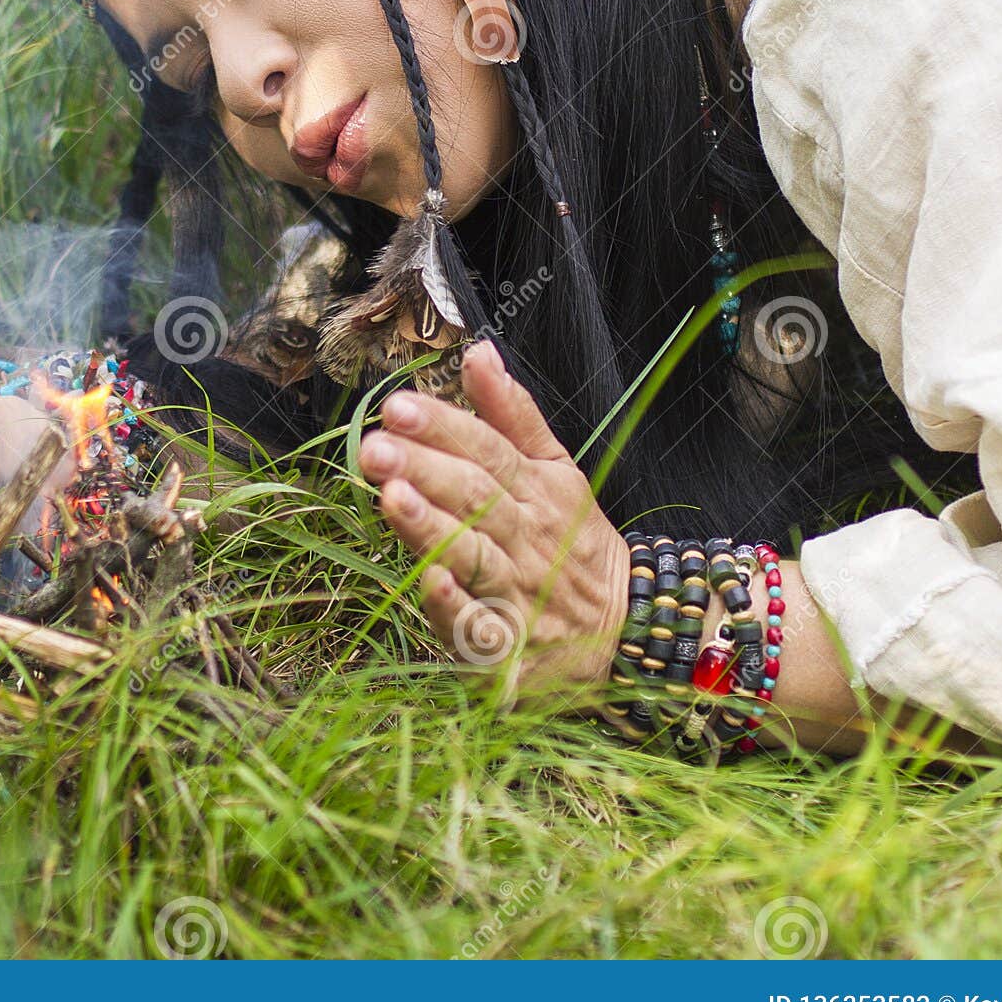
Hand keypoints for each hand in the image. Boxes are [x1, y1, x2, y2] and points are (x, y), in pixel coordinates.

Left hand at [359, 338, 628, 703]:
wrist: (628, 632)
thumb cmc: (575, 543)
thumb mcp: (558, 471)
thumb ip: (514, 415)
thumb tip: (477, 352)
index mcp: (538, 490)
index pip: (488, 450)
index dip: (444, 427)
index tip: (397, 406)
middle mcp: (527, 538)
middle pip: (475, 497)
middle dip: (424, 469)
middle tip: (373, 446)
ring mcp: (519, 594)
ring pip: (473, 555)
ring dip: (432, 528)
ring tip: (390, 496)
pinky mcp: (511, 650)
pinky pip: (485, 630)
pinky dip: (458, 608)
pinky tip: (428, 582)